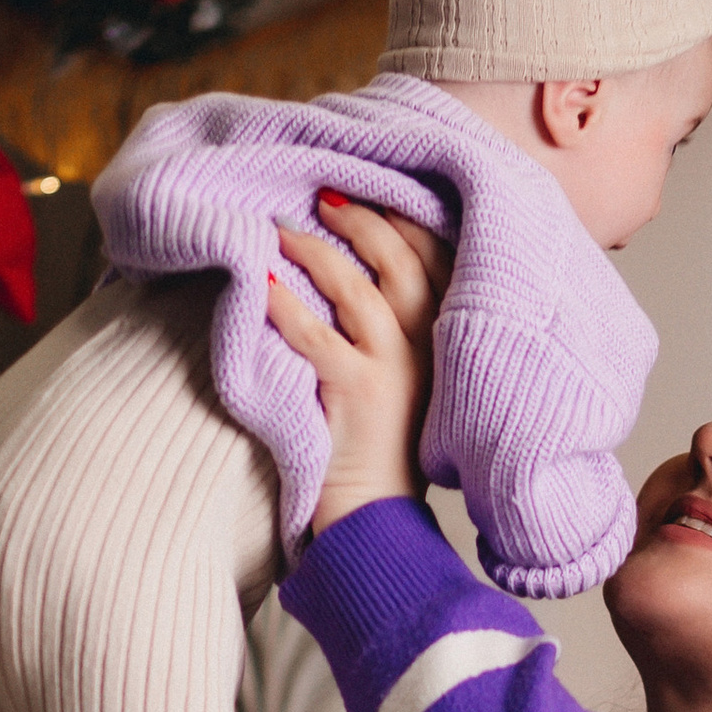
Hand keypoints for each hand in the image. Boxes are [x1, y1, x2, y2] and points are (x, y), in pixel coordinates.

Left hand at [266, 195, 451, 538]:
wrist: (381, 520)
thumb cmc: (388, 450)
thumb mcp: (413, 380)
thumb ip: (403, 330)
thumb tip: (360, 271)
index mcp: (450, 338)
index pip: (438, 256)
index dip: (403, 216)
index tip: (369, 190)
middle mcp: (432, 347)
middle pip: (403, 259)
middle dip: (362, 219)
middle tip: (324, 196)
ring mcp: (398, 370)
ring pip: (358, 288)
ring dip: (315, 251)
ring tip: (280, 230)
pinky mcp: (359, 395)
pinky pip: (316, 337)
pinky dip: (285, 305)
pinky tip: (262, 282)